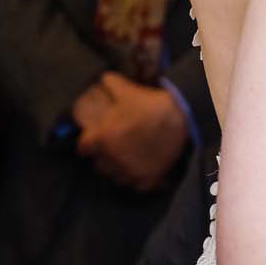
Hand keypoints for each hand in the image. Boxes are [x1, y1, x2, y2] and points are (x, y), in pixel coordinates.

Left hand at [75, 73, 187, 191]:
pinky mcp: (147, 180)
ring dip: (120, 168)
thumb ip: (109, 84)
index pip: (82, 148)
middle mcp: (111, 160)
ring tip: (130, 158)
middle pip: (99, 165)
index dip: (89, 142)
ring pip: (116, 177)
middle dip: (105, 156)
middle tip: (116, 146)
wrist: (182, 117)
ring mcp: (130, 172)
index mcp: (102, 139)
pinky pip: (137, 185)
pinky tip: (145, 168)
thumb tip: (101, 79)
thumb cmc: (150, 104)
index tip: (96, 138)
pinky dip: (139, 179)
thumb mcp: (127, 90)